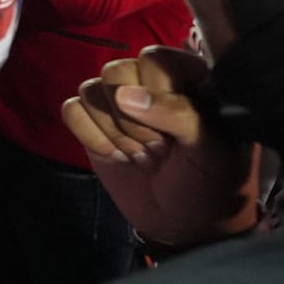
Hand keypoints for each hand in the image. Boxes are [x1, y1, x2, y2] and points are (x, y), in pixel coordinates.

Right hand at [61, 45, 260, 246]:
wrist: (185, 224)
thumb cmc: (212, 182)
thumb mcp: (212, 148)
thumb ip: (178, 113)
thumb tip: (125, 95)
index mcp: (188, 77)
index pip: (153, 59)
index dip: (156, 93)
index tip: (174, 129)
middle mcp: (150, 83)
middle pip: (115, 72)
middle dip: (132, 119)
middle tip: (157, 147)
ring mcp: (118, 104)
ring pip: (89, 90)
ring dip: (113, 130)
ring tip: (140, 154)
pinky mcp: (93, 126)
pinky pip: (71, 110)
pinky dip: (89, 136)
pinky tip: (115, 155)